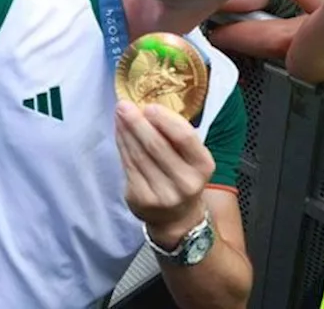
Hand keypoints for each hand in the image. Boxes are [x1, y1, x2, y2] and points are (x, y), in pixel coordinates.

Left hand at [115, 101, 214, 243]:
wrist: (177, 218)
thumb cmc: (183, 176)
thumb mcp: (192, 158)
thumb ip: (176, 136)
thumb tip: (148, 108)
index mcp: (203, 166)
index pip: (185, 138)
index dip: (165, 120)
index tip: (149, 106)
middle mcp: (186, 183)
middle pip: (157, 146)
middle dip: (138, 123)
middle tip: (124, 105)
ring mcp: (164, 194)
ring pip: (139, 155)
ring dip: (126, 131)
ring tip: (119, 114)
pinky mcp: (143, 200)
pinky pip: (129, 166)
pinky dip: (122, 146)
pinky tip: (120, 132)